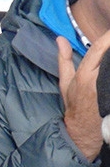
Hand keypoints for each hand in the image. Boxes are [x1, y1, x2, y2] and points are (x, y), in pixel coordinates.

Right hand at [57, 34, 109, 160]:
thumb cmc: (74, 104)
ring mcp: (107, 88)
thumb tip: (60, 39)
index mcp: (84, 75)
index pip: (98, 49)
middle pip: (109, 56)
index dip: (107, 37)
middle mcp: (97, 80)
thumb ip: (64, 59)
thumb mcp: (65, 82)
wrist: (83, 129)